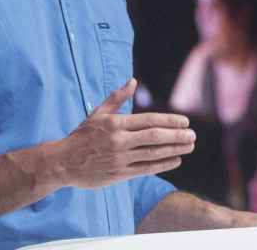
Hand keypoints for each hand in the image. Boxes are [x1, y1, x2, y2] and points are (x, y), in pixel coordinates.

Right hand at [56, 80, 193, 189]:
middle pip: (155, 137)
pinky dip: (163, 164)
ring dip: (174, 150)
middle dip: (177, 136)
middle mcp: (119, 141)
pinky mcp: (118, 174)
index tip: (185, 121)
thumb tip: (133, 81)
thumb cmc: (81, 136)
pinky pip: (145, 169)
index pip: (149, 120)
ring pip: (153, 154)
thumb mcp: (97, 114)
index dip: (169, 121)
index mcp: (116, 124)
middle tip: (193, 135)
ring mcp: (119, 159)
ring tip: (189, 146)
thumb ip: (117, 98)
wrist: (62, 163)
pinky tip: (176, 160)